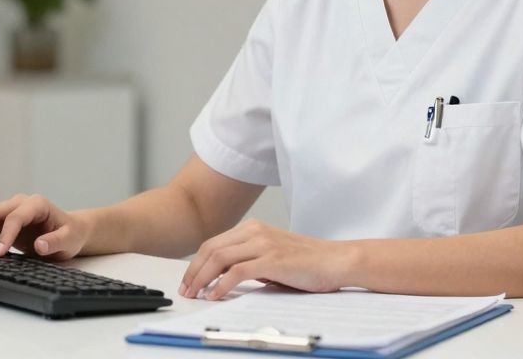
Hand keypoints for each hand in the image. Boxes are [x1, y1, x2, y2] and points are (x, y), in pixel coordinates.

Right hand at [0, 193, 91, 259]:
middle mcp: (20, 203)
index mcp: (37, 204)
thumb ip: (56, 241)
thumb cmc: (70, 234)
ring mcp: (10, 209)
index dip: (5, 235)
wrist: (70, 231)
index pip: (15, 217)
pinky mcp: (2, 220)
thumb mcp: (69, 240)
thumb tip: (40, 245)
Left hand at [179, 219, 350, 299]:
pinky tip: (215, 295)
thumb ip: (249, 262)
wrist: (336, 260)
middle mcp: (255, 231)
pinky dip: (222, 285)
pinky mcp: (272, 259)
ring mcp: (263, 243)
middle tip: (186, 290)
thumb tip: (223, 278)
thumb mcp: (271, 257)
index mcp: (253, 228)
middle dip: (194, 271)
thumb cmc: (307, 262)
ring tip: (196, 294)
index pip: (214, 244)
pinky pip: (237, 271)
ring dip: (203, 278)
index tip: (188, 280)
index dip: (196, 263)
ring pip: (220, 258)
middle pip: (211, 249)